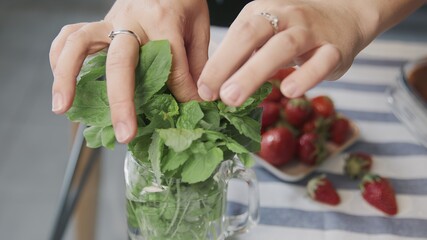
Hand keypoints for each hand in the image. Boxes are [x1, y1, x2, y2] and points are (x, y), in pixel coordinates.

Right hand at [50, 0, 208, 142]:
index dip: (184, 93)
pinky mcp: (99, 24)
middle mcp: (131, 20)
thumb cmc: (183, 0)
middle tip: (124, 134)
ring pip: (80, 44)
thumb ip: (197, 62)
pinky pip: (71, 36)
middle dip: (122, 102)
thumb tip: (198, 98)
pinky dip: (60, 57)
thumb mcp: (199, 27)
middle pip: (120, 62)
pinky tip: (62, 81)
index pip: (172, 67)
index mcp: (163, 21)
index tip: (190, 110)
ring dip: (67, 76)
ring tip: (63, 108)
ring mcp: (110, 21)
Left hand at [196, 0, 375, 105]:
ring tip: (234, 99)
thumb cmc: (295, 31)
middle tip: (213, 95)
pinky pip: (321, 62)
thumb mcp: (266, 36)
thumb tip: (213, 85)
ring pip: (283, 47)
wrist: (345, 15)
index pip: (236, 35)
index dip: (217, 63)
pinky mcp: (334, 49)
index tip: (202, 90)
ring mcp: (311, 31)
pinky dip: (305, 76)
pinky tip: (288, 92)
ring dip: (255, 72)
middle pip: (253, 35)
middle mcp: (285, 16)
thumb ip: (244, 56)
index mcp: (262, 12)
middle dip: (229, 65)